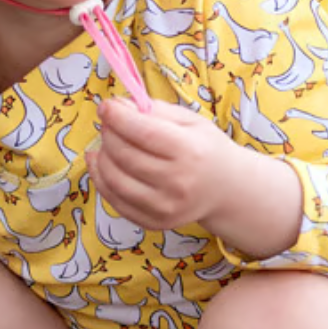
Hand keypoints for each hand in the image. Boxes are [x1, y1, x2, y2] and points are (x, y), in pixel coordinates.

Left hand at [88, 99, 302, 257]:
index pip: (143, 132)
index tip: (106, 106)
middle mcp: (177, 182)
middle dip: (109, 134)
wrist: (226, 189)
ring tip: (106, 145)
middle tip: (109, 124)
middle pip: (125, 155)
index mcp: (190, 151)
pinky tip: (101, 165)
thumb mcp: (189, 120)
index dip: (117, 117)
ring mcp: (164, 207)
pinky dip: (101, 180)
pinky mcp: (154, 222)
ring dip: (101, 157)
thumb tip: (117, 106)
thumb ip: (154, 110)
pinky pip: (114, 201)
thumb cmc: (205, 148)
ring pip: (114, 179)